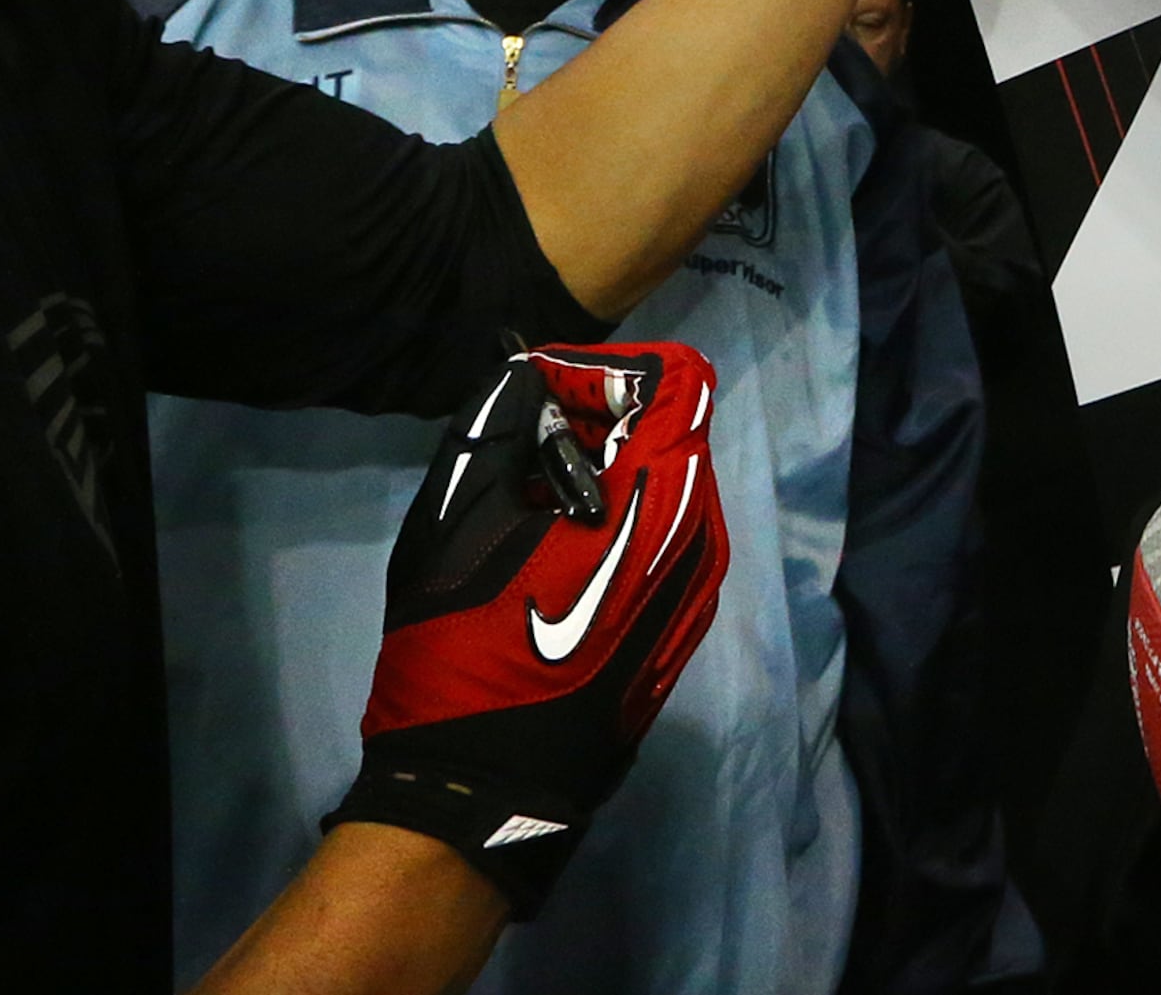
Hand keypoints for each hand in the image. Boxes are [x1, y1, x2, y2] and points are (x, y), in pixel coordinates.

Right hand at [327, 344, 730, 917]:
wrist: (483, 791)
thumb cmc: (465, 647)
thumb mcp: (457, 517)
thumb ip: (500, 422)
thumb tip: (529, 375)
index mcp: (662, 499)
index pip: (675, 378)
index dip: (602, 370)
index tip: (534, 391)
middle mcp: (702, 536)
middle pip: (674, 426)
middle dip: (598, 415)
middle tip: (518, 441)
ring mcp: (698, 589)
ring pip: (670, 481)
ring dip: (604, 467)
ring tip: (524, 497)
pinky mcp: (680, 627)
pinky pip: (666, 535)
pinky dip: (618, 517)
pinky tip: (550, 549)